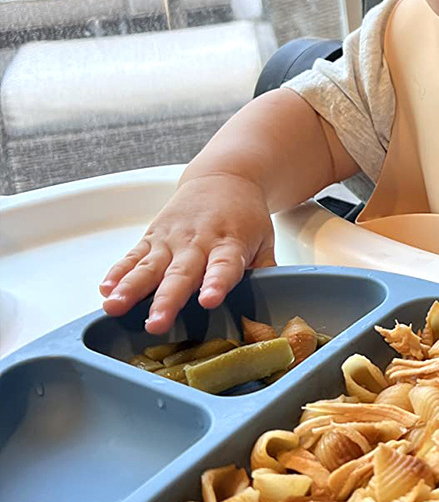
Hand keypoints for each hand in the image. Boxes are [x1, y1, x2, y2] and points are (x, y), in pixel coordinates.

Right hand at [99, 175, 274, 334]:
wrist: (223, 178)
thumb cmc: (245, 217)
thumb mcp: (264, 241)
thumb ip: (265, 273)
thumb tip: (271, 305)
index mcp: (229, 243)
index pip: (223, 267)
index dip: (216, 283)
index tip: (209, 301)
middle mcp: (197, 242)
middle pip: (180, 274)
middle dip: (166, 300)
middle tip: (155, 323)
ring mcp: (171, 239)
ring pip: (149, 266)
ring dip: (131, 289)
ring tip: (115, 307)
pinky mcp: (152, 237)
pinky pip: (132, 256)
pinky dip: (117, 273)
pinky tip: (105, 291)